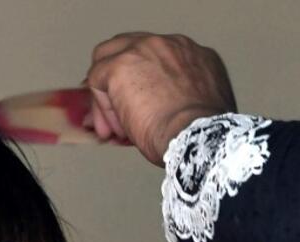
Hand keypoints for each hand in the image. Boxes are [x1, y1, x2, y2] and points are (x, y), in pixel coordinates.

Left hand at [84, 32, 236, 164]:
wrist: (197, 137)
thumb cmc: (201, 134)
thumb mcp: (201, 107)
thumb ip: (181, 99)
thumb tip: (156, 109)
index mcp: (193, 54)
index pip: (155, 57)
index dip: (143, 82)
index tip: (139, 105)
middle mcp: (169, 45)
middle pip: (130, 49)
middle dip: (118, 80)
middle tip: (116, 109)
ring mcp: (143, 51)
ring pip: (108, 60)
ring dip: (108, 95)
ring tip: (115, 127)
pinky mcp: (120, 65)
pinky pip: (98, 81)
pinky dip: (102, 108)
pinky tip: (114, 129)